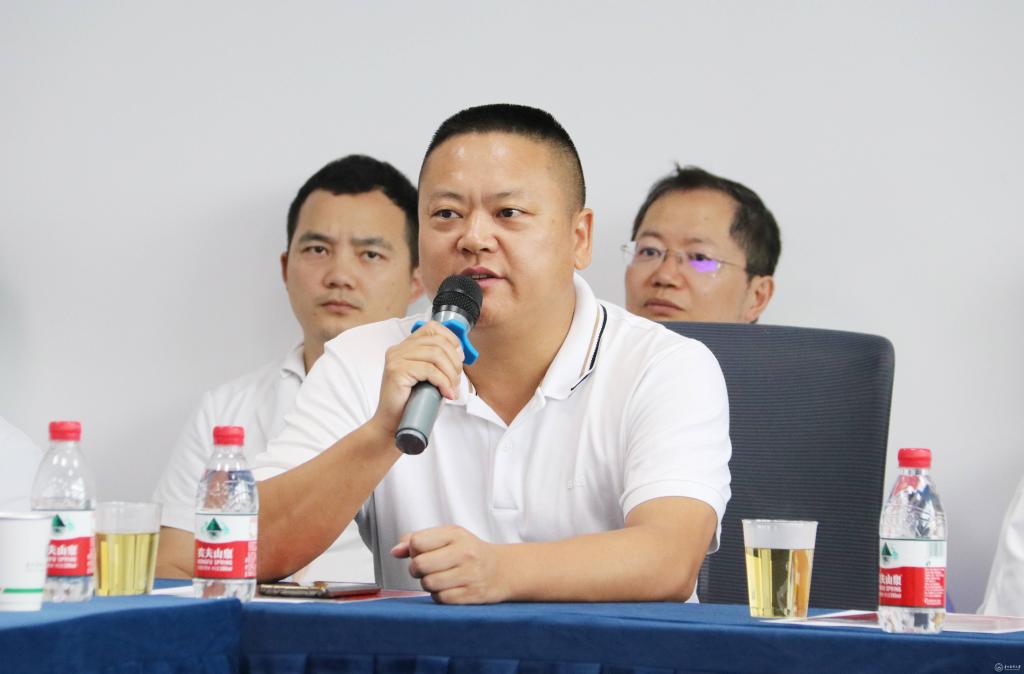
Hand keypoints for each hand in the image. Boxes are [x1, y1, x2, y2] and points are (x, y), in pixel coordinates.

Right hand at [369, 321, 464, 437]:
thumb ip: (439, 362)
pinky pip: (429, 370)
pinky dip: (443, 382)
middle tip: (457, 380)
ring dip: (450, 373)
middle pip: (437, 342)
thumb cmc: (413, 403)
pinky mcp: (396, 371)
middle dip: (454, 361)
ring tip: (452, 389)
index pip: (432, 328)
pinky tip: (446, 393)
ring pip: (436, 355)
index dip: (451, 339)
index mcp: (405, 347)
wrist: (393, 424)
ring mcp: (396, 359)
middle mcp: (398, 349)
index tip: (460, 357)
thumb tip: (460, 354)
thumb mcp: (429, 377)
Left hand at [391, 525, 508, 603]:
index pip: (417, 542)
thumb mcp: (447, 537)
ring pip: (428, 583)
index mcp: (456, 535)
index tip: (422, 552)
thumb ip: (418, 539)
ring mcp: (470, 575)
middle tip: (426, 569)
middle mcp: (465, 553)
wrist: (501, 570)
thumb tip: (395, 551)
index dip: (413, 550)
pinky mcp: (472, 595)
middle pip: (420, 564)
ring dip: (428, 583)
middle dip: (417, 569)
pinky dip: (439, 595)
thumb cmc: (468, 551)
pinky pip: (441, 599)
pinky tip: (449, 588)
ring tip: (439, 578)